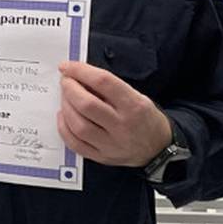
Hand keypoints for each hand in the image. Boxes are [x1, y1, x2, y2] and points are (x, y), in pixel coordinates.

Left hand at [56, 61, 171, 166]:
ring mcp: (111, 144)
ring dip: (65, 107)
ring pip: (78, 125)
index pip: (103, 82)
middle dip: (69, 89)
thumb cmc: (144, 118)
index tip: (67, 66)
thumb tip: (79, 76)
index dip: (81, 71)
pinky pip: (74, 143)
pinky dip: (64, 127)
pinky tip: (64, 116)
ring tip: (65, 98)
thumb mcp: (137, 96)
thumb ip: (110, 88)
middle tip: (65, 81)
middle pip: (87, 104)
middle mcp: (122, 126)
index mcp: (134, 106)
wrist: (158, 148)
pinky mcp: (101, 157)